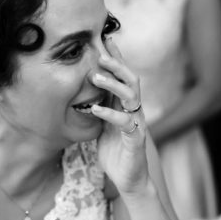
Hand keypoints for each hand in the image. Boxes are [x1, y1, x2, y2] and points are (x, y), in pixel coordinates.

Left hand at [91, 40, 149, 194]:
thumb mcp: (103, 127)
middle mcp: (134, 111)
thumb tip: (83, 92)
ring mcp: (137, 124)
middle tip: (100, 53)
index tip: (105, 38)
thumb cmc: (116, 153)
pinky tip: (95, 108)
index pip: (123, 76)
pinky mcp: (136, 139)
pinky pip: (125, 122)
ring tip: (96, 76)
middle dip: (118, 64)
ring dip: (113, 84)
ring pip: (132, 96)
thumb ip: (100, 108)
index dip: (116, 57)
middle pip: (132, 79)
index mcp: (126, 106)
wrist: (130, 180)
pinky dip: (109, 113)